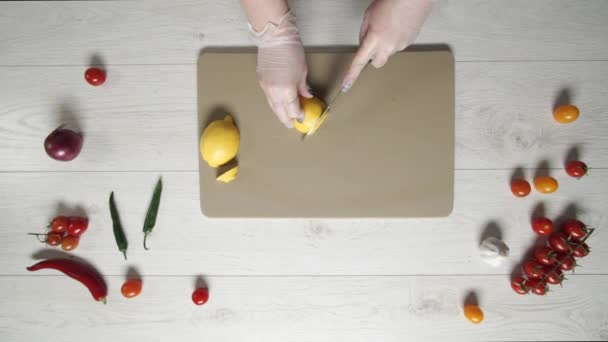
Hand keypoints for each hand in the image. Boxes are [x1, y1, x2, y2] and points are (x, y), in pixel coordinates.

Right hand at [249, 11, 312, 127]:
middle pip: (280, 112)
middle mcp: (274, 92)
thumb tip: (306, 96)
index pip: (292, 110)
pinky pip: (268, 97)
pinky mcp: (261, 81)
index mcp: (286, 91)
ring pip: (272, 106)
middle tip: (291, 124)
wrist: (275, 38)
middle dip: (286, 119)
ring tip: (285, 116)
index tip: (302, 118)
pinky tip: (279, 103)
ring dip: (279, 112)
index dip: (298, 115)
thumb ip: (303, 88)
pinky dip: (274, 102)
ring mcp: (265, 87)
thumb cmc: (291, 51)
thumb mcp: (302, 71)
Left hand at [342, 0, 431, 89]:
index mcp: (374, 40)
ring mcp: (400, 46)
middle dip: (373, 56)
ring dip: (385, 45)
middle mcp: (388, 46)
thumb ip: (364, 34)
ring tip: (389, 26)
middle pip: (376, 63)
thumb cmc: (391, 2)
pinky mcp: (410, 42)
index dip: (351, 76)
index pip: (359, 63)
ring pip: (388, 53)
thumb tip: (364, 44)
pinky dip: (396, 39)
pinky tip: (398, 26)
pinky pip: (398, 46)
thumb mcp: (369, 17)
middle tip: (374, 41)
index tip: (345, 86)